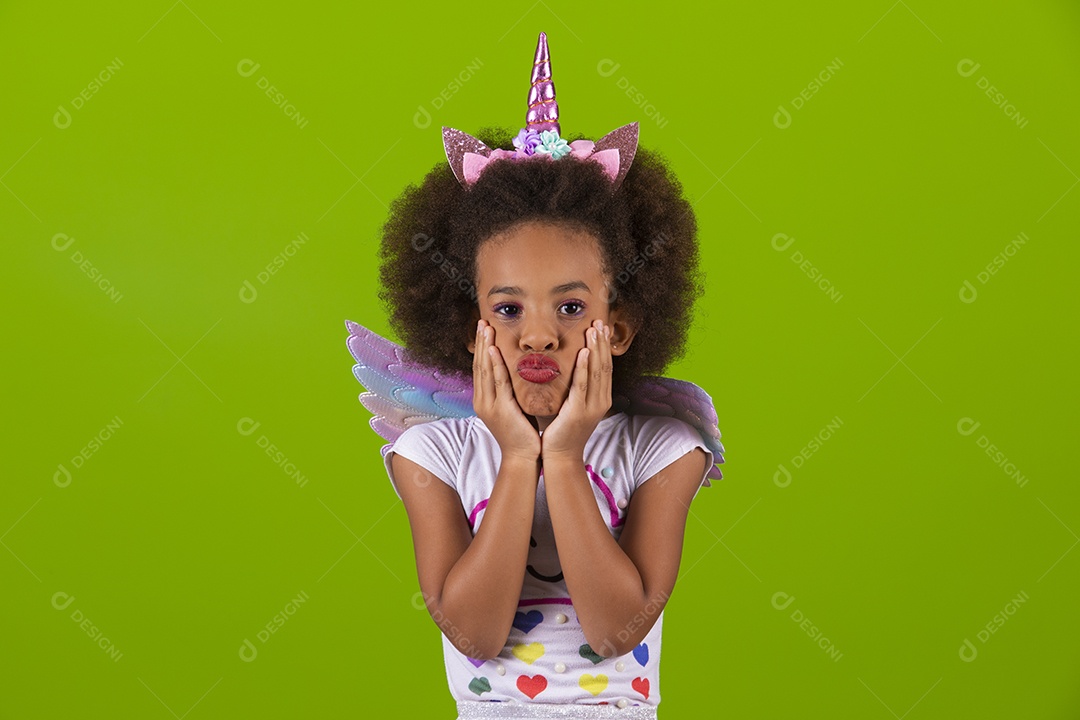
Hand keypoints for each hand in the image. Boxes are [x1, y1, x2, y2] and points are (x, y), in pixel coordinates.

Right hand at [473, 319, 541, 462]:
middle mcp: (482, 400)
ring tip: (486, 328)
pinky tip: (493, 351)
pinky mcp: (499, 410)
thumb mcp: (515, 406)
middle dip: (481, 342)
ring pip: (485, 370)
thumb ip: (512, 390)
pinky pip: (496, 383)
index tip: (485, 329)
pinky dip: (494, 365)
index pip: (481, 368)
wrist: (523, 457)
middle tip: (482, 321)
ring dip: (485, 348)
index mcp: (485, 399)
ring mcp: (488, 405)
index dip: (482, 348)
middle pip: (479, 365)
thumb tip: (518, 371)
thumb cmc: (523, 433)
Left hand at [541, 319, 612, 459]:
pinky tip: (584, 352)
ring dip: (596, 349)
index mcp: (600, 398)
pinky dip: (584, 368)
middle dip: (602, 342)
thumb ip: (575, 387)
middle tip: (600, 321)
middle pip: (604, 365)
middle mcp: (600, 401)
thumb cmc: (562, 430)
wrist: (560, 456)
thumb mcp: (573, 405)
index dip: (604, 346)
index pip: (605, 367)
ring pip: (597, 372)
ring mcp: (592, 407)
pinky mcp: (578, 412)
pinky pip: (582, 385)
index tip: (602, 327)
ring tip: (594, 329)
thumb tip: (568, 366)